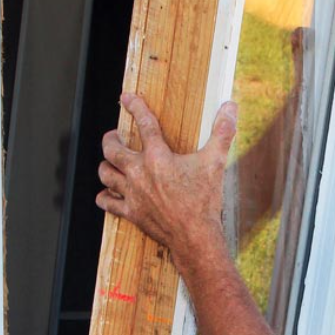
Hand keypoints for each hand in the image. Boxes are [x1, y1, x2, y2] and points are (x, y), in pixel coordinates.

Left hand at [97, 93, 236, 267]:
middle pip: (112, 149)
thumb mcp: (215, 162)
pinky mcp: (131, 212)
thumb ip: (222, 132)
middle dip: (110, 139)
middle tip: (114, 135)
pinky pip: (107, 202)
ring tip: (110, 161)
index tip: (127, 97)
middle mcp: (139, 172)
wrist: (195, 236)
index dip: (135, 106)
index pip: (144, 124)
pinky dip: (104, 196)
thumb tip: (230, 107)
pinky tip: (107, 192)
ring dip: (106, 165)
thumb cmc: (205, 200)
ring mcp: (132, 193)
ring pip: (105, 173)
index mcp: (158, 157)